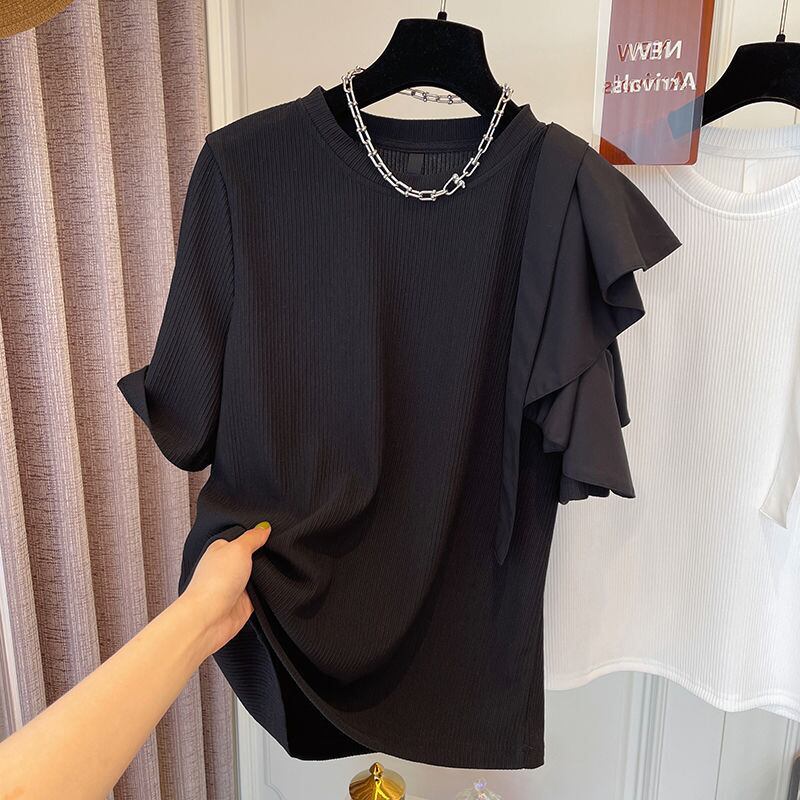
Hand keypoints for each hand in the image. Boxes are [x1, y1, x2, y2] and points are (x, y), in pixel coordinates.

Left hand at [180, 522, 271, 656]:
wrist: (209, 618)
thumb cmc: (214, 583)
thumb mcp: (238, 549)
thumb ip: (253, 537)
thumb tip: (264, 527)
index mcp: (221, 549)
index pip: (243, 538)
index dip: (258, 535)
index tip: (274, 532)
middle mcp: (227, 567)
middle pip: (253, 557)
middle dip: (265, 556)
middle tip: (280, 550)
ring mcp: (236, 585)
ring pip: (260, 575)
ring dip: (268, 574)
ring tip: (280, 568)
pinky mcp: (244, 602)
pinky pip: (262, 593)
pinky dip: (269, 591)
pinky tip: (276, 585)